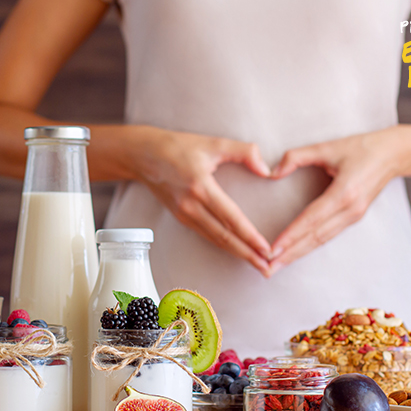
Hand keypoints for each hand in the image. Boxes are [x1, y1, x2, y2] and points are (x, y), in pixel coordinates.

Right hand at [131, 127, 273, 275]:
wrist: (143, 155)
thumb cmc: (178, 146)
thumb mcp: (213, 143)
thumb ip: (244, 152)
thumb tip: (267, 170)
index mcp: (201, 187)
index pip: (231, 218)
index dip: (250, 236)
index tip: (267, 249)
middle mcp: (191, 205)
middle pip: (224, 237)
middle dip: (247, 254)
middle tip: (267, 268)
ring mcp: (184, 214)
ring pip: (215, 239)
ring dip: (237, 253)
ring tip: (256, 264)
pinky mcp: (180, 217)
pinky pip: (206, 235)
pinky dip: (223, 245)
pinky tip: (235, 250)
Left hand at [267, 129, 403, 274]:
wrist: (395, 154)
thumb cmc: (361, 148)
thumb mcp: (327, 146)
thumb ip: (297, 156)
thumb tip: (273, 172)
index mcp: (344, 193)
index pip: (311, 220)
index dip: (291, 235)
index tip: (272, 249)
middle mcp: (350, 210)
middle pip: (315, 238)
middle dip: (290, 254)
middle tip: (267, 268)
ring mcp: (354, 216)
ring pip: (321, 241)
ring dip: (298, 254)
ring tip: (277, 266)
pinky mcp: (354, 218)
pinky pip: (328, 236)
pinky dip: (309, 246)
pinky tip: (295, 253)